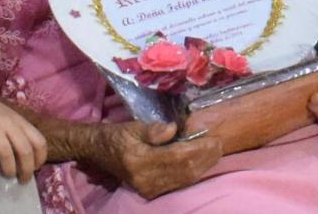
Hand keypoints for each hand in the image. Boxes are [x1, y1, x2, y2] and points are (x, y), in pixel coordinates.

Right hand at [0, 91, 47, 183]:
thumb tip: (22, 163)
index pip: (38, 141)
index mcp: (18, 120)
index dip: (40, 158)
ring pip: (6, 153)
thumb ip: (14, 134)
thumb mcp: (5, 118)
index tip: (35, 168)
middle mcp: (8, 122)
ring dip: (9, 169)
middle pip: (24, 150)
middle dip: (26, 170)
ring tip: (7, 175)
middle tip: (23, 180)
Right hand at [91, 121, 221, 199]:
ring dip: (202, 167)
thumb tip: (173, 129)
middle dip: (206, 159)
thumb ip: (153, 129)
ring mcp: (148, 188)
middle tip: (219, 144)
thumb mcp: (132, 127)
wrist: (97, 152)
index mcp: (139, 160)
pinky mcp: (150, 191)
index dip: (199, 149)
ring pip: (184, 180)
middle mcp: (145, 179)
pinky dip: (192, 173)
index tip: (214, 138)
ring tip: (215, 152)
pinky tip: (201, 163)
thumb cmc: (116, 136)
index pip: (177, 156)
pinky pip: (177, 184)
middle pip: (184, 171)